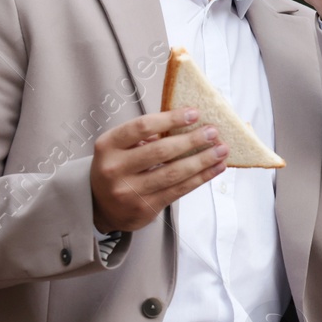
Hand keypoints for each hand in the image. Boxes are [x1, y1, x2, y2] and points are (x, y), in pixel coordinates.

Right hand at [91, 108, 227, 232]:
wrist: (99, 207)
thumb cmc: (117, 168)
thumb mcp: (120, 147)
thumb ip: (146, 136)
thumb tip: (188, 123)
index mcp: (108, 146)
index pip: (142, 127)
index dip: (170, 118)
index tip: (194, 113)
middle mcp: (115, 169)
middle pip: (161, 151)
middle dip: (191, 140)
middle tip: (213, 132)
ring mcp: (129, 191)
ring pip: (173, 173)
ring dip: (202, 160)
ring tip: (221, 150)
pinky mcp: (145, 208)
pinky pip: (178, 190)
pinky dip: (200, 178)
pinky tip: (215, 168)